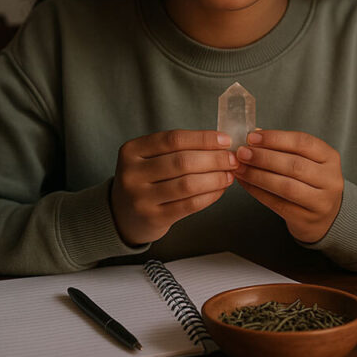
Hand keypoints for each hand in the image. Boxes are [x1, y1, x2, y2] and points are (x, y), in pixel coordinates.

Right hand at [110, 130, 237, 245]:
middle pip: (182, 161)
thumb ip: (178, 149)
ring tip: (229, 175)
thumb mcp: (149, 158)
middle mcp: (132, 173)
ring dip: (215, 178)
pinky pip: (189, 205)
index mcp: (131, 151)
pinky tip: (219, 190)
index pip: (173, 139)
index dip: (203, 139)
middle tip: (233, 160)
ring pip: (188, 184)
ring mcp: (141, 198)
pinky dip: (210, 196)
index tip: (225, 140)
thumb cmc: (145, 180)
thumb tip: (221, 145)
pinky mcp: (153, 218)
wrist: (123, 214)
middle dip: (214, 159)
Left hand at [233, 130, 343, 243]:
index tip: (252, 137)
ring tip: (240, 168)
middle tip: (242, 153)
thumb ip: (283, 147)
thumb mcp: (306, 160)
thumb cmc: (311, 182)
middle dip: (264, 158)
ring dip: (258, 176)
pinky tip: (245, 183)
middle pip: (294, 165)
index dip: (276, 138)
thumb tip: (254, 135)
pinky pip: (277, 204)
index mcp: (330, 158)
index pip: (303, 142)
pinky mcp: (306, 219)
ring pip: (286, 186)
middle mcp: (330, 179)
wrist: (325, 217)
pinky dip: (257, 192)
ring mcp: (321, 202)